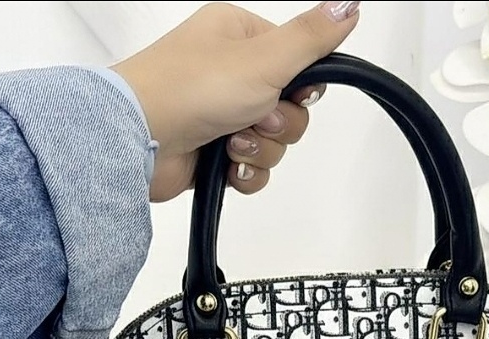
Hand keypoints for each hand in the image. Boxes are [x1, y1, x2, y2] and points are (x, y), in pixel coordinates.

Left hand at [112, 1, 360, 201]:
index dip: (302, 87)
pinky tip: (228, 167)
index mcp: (240, 38)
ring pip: (273, 142)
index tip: (293, 93)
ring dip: (261, 149)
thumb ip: (312, 38)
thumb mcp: (265, 57)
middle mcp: (229, 74)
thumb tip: (349, 5)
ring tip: (231, 144)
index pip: (298, 62)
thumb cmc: (190, 89)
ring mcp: (219, 115)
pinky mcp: (212, 154)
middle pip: (290, 108)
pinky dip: (246, 172)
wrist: (139, 141)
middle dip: (279, 124)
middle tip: (255, 118)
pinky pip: (252, 168)